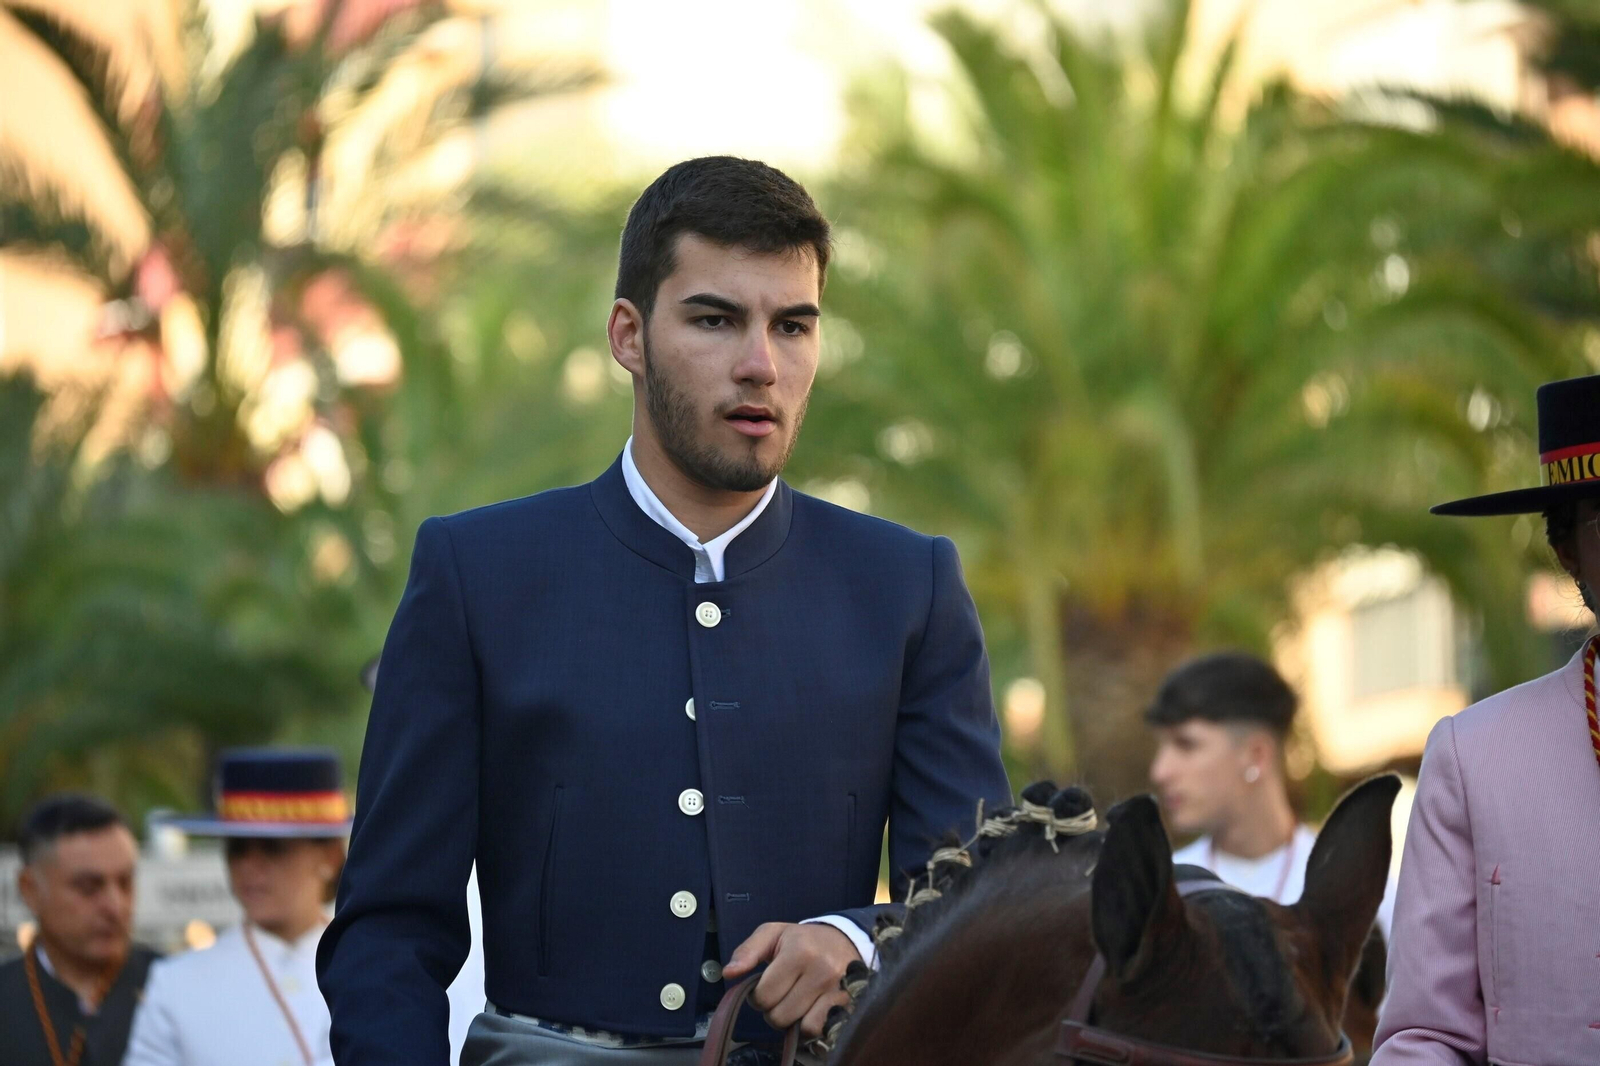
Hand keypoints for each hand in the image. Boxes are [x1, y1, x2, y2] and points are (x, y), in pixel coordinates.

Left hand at [723, 922, 860, 1037]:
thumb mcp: (773, 934)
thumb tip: (728, 973)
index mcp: (799, 951)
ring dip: (792, 1020)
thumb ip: (747, 951)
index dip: (757, 996)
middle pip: (780, 1015)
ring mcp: (837, 990)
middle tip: (781, 994)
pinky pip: (819, 1030)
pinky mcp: (847, 1005)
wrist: (845, 940)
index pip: (764, 995)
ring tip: (795, 1002)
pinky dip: (810, 1025)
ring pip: (800, 1027)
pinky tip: (809, 1009)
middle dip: (773, 1009)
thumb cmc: (802, 940)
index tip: (765, 986)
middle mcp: (821, 971)